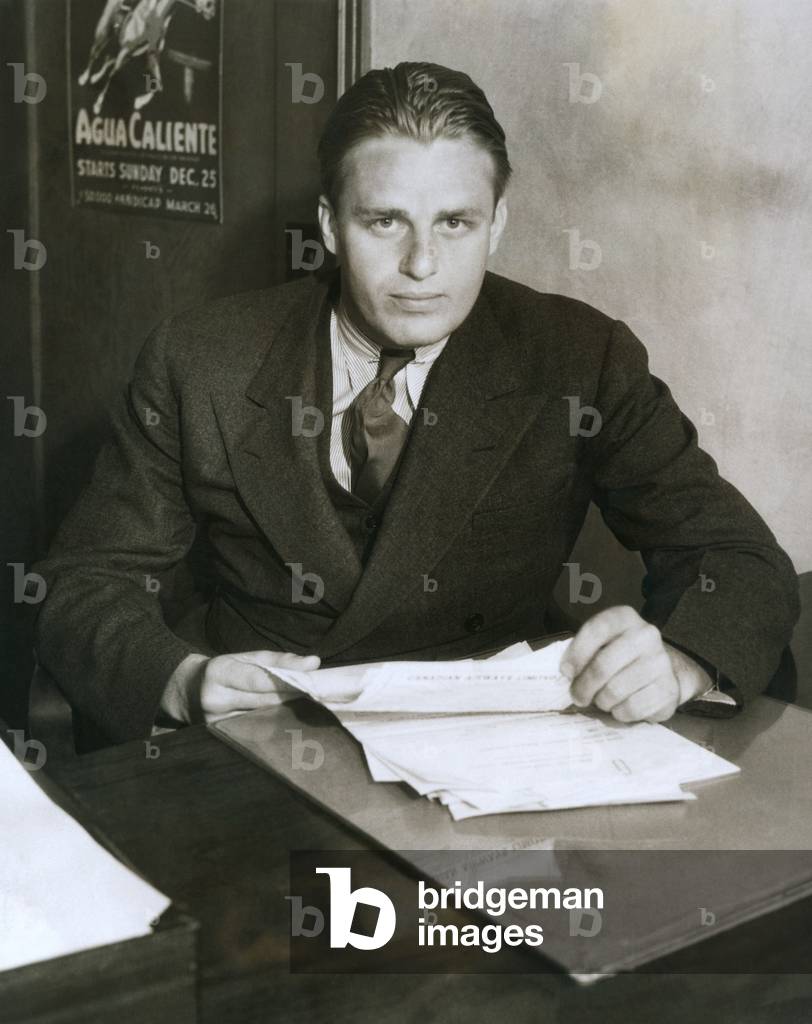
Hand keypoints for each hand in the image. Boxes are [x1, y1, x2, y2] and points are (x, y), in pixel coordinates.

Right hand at [161, 650, 320, 724]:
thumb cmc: (224, 670)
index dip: (286, 683)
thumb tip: (314, 663)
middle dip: (291, 699)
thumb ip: (279, 660)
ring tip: (307, 711)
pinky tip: (289, 724)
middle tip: (317, 697)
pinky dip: (273, 727)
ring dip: (285, 715)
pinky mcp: (220, 737)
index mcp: (220, 672)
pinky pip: (253, 732)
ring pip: (261, 721)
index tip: (310, 683)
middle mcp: (215, 699)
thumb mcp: (246, 657)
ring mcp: (215, 722)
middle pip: (262, 702)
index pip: (258, 680)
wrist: (186, 691)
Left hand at [559, 606, 711, 722]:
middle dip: (583, 686)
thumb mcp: (603, 643)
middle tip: (578, 696)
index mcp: (625, 617)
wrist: (664, 671)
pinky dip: (620, 713)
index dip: (576, 653)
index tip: (566, 671)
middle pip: (602, 666)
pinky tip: (621, 707)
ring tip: (602, 700)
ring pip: (615, 691)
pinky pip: (631, 709)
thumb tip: (568, 672)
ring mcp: (661, 662)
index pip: (595, 630)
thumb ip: (584, 651)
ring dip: (601, 701)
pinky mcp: (669, 689)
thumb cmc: (622, 656)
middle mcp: (646, 635)